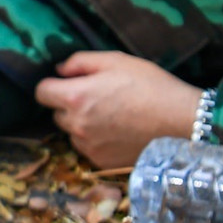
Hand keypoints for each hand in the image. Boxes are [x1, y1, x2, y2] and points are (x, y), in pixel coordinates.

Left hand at [34, 51, 203, 169]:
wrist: (181, 121)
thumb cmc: (151, 85)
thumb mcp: (116, 60)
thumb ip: (80, 62)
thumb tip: (59, 70)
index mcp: (76, 97)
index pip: (41, 92)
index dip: (53, 85)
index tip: (68, 83)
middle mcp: (77, 125)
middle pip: (56, 113)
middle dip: (69, 104)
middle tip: (98, 96)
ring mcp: (89, 147)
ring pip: (72, 132)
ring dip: (82, 123)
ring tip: (112, 114)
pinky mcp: (102, 162)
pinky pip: (87, 148)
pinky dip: (96, 139)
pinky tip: (118, 130)